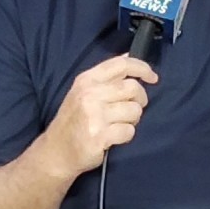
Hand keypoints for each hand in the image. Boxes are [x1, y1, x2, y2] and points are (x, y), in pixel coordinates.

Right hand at [44, 54, 156, 175]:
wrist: (56, 151)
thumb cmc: (73, 121)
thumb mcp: (82, 91)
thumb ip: (106, 76)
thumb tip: (130, 57)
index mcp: (86, 80)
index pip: (121, 65)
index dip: (142, 68)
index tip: (153, 77)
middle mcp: (90, 94)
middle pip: (133, 88)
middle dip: (140, 100)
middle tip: (130, 109)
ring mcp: (94, 115)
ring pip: (135, 110)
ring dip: (132, 120)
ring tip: (118, 124)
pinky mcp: (99, 136)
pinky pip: (129, 131)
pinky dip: (126, 135)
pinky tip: (113, 137)